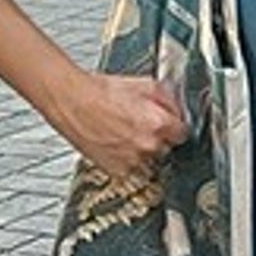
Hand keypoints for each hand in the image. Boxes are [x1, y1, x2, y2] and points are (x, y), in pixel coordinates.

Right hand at [51, 69, 185, 181]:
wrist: (72, 102)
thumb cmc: (101, 92)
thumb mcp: (145, 84)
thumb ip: (169, 100)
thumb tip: (178, 111)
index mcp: (159, 124)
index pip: (182, 134)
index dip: (174, 127)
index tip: (168, 125)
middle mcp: (148, 146)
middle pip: (165, 147)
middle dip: (156, 137)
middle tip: (139, 124)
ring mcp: (132, 161)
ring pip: (148, 159)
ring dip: (141, 149)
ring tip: (123, 132)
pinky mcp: (117, 171)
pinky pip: (131, 168)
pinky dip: (126, 159)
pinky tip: (115, 142)